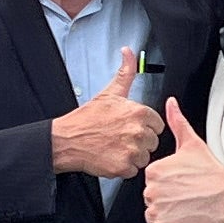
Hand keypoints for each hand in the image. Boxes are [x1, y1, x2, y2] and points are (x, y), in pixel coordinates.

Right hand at [50, 49, 160, 178]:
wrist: (66, 140)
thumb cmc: (86, 118)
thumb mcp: (109, 92)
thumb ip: (125, 72)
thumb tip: (128, 52)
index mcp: (138, 112)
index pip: (157, 125)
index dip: (144, 127)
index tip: (130, 127)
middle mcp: (138, 131)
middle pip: (152, 142)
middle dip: (139, 142)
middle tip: (120, 138)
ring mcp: (131, 150)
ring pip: (144, 158)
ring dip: (132, 156)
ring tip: (115, 147)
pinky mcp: (123, 167)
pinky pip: (132, 170)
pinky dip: (123, 167)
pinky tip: (111, 157)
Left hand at [145, 100, 223, 222]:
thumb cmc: (214, 174)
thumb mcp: (192, 144)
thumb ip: (177, 123)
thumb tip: (170, 104)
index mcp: (154, 170)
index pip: (153, 183)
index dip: (169, 187)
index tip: (183, 187)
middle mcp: (151, 189)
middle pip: (152, 200)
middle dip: (168, 202)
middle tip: (188, 198)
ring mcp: (156, 210)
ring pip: (154, 216)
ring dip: (168, 217)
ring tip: (188, 209)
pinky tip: (185, 220)